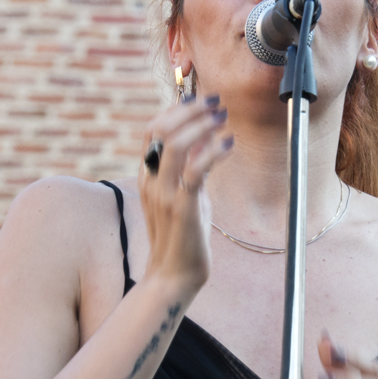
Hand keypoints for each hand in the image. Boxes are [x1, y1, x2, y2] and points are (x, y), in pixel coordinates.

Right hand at [137, 96, 233, 291]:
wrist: (172, 277)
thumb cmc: (182, 238)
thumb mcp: (186, 197)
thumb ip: (191, 170)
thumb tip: (206, 142)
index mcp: (147, 175)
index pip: (153, 129)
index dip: (177, 109)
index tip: (202, 101)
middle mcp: (151, 180)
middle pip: (161, 128)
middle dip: (190, 109)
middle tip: (216, 103)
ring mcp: (164, 193)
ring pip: (176, 143)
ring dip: (201, 124)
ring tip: (223, 118)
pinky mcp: (182, 207)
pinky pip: (196, 170)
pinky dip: (214, 151)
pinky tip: (229, 143)